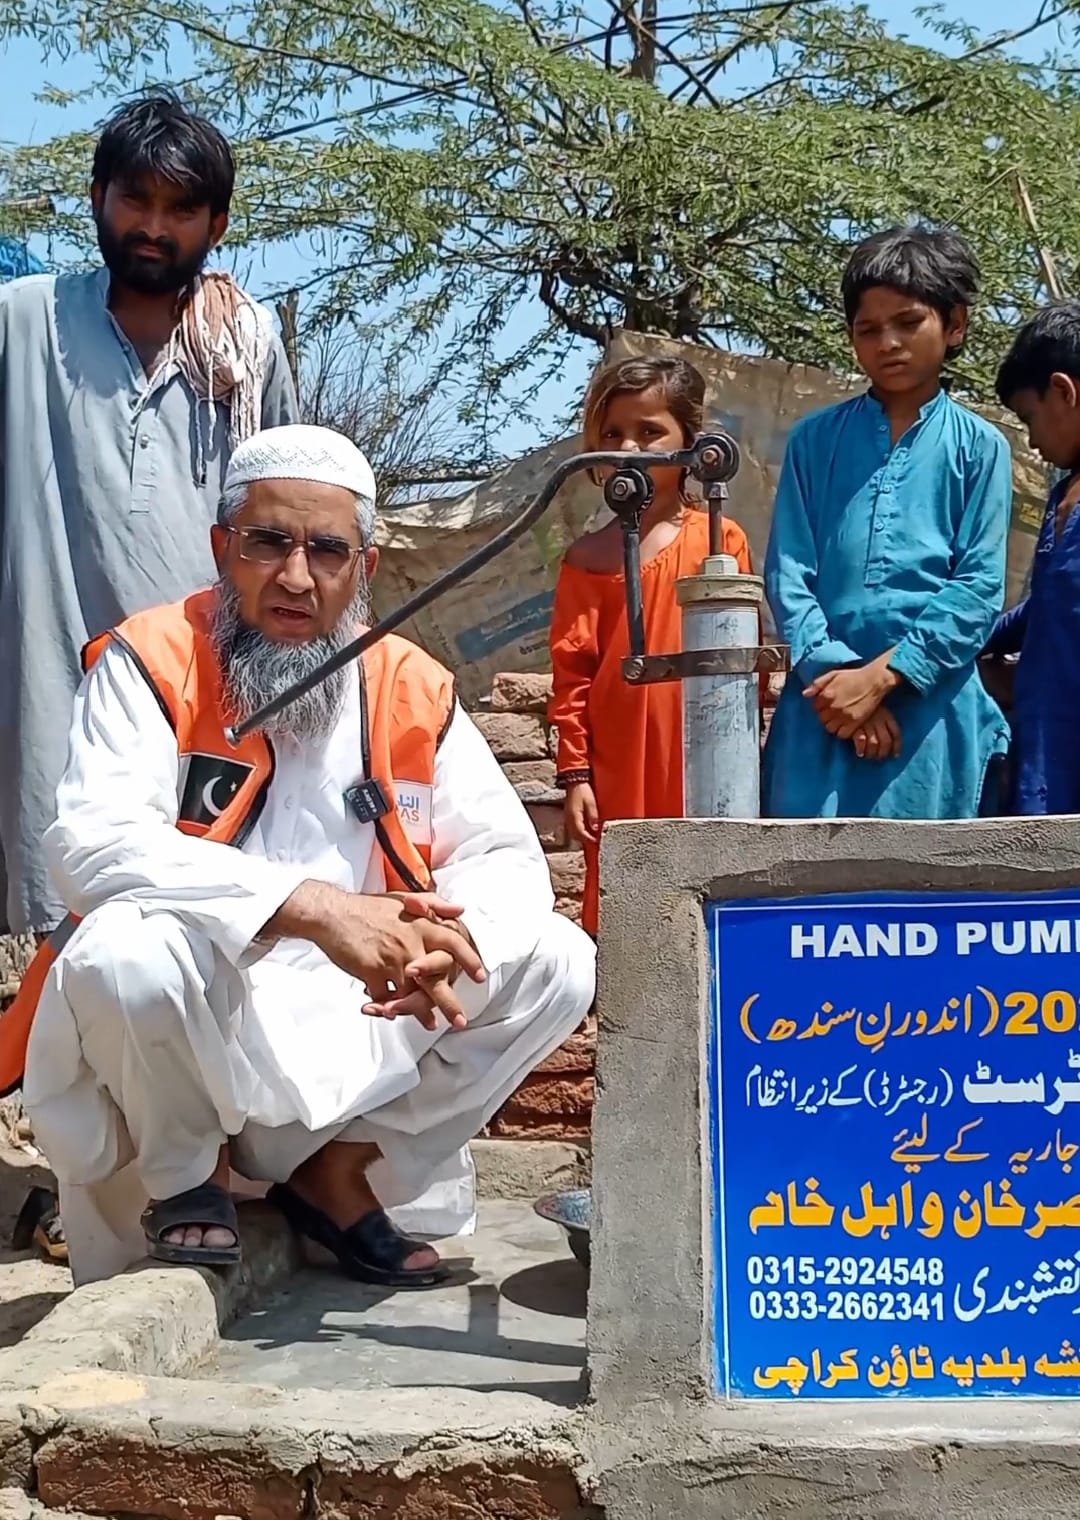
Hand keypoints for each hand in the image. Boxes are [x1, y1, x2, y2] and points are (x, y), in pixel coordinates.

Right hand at [268, 883, 484, 1028]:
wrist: (332, 913)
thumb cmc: (367, 907)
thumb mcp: (404, 899)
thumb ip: (435, 904)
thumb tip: (461, 911)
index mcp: (420, 924)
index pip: (453, 942)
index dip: (468, 960)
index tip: (480, 977)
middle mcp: (410, 942)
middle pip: (436, 978)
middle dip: (449, 1003)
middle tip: (460, 1021)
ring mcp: (390, 959)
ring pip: (411, 993)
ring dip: (419, 1011)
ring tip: (430, 1024)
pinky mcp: (371, 971)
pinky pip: (384, 997)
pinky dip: (388, 1007)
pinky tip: (392, 1014)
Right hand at [565, 780, 599, 844]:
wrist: (575, 782)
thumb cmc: (583, 791)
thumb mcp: (591, 803)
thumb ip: (593, 816)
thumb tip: (595, 829)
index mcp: (574, 816)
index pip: (581, 833)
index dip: (589, 839)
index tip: (596, 842)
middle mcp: (569, 819)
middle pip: (576, 836)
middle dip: (585, 840)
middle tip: (595, 842)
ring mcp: (568, 818)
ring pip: (573, 833)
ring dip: (581, 837)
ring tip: (591, 838)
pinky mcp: (569, 816)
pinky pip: (573, 828)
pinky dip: (579, 832)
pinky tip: (586, 831)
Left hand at [804, 651, 901, 738]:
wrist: (874, 681)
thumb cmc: (854, 676)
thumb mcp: (833, 674)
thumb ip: (818, 684)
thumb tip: (805, 694)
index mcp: (826, 695)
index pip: (815, 707)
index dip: (821, 706)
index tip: (827, 705)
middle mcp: (833, 707)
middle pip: (822, 719)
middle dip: (826, 716)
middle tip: (834, 712)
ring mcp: (844, 716)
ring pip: (830, 728)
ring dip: (833, 724)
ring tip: (839, 719)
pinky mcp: (854, 723)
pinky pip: (842, 734)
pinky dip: (842, 731)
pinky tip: (846, 725)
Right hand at [851, 705, 901, 761]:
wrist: (849, 694)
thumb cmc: (864, 702)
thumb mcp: (878, 706)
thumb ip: (884, 719)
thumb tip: (889, 737)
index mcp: (887, 716)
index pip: (896, 734)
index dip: (897, 747)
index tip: (895, 756)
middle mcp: (879, 720)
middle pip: (886, 741)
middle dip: (883, 753)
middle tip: (879, 758)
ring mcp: (867, 723)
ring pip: (874, 743)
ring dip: (872, 753)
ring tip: (869, 757)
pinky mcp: (855, 726)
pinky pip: (860, 741)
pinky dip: (861, 749)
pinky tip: (860, 753)